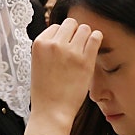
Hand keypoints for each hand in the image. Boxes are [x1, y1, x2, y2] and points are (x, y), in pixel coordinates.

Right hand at [22, 17, 101, 134]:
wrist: (52, 111)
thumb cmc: (45, 90)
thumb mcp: (37, 63)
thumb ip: (48, 47)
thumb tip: (63, 34)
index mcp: (39, 43)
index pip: (56, 26)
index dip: (62, 36)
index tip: (64, 48)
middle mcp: (54, 44)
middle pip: (71, 24)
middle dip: (74, 33)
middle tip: (76, 47)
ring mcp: (70, 51)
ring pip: (85, 28)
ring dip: (86, 36)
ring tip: (84, 49)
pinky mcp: (85, 60)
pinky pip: (96, 37)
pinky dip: (96, 40)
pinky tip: (93, 48)